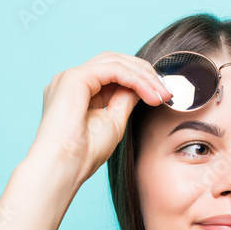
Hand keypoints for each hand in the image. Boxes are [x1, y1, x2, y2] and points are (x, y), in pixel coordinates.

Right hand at [26, 51, 172, 190]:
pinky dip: (135, 79)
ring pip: (115, 62)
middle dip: (144, 73)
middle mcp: (71, 80)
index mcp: (77, 91)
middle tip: (166, 91)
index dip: (140, 79)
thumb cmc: (84, 154)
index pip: (112, 73)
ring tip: (161, 94)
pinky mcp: (74, 77)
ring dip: (143, 76)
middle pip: (114, 61)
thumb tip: (142, 85)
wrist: (64, 168)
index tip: (162, 95)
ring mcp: (70, 76)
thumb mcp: (114, 121)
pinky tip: (149, 94)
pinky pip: (113, 69)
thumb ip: (125, 99)